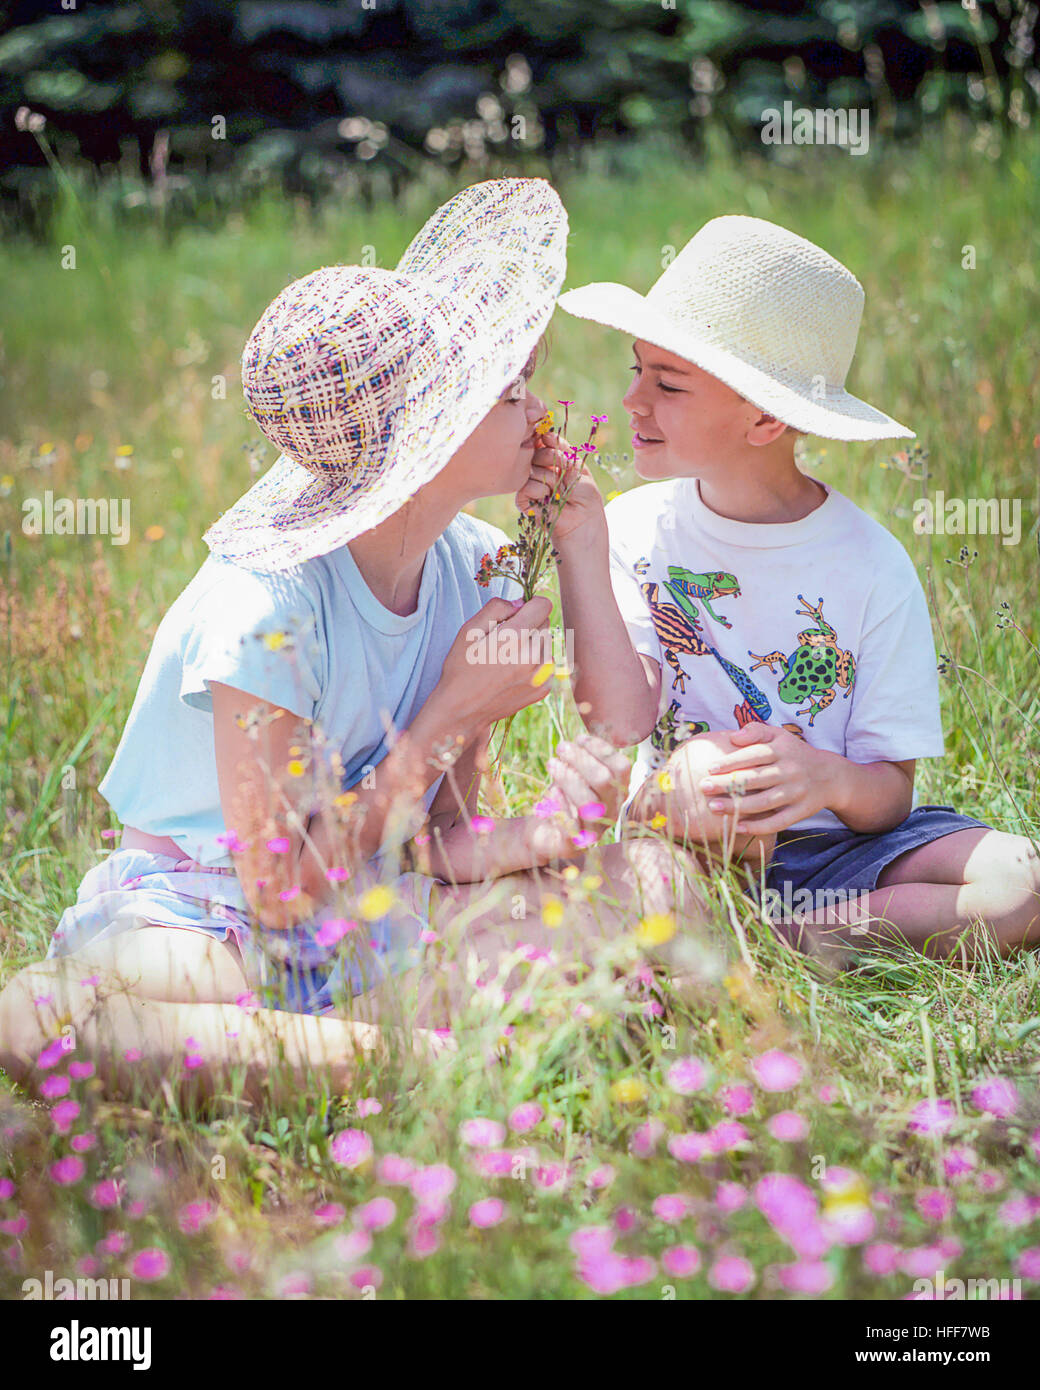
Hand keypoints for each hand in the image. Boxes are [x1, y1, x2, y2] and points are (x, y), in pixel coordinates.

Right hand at [440, 595, 555, 725]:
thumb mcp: (469, 630)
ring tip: (508, 658)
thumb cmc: (462, 667)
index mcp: (515, 637)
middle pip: (545, 623)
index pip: (544, 605)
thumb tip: (520, 603)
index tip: (517, 613)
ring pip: (547, 643)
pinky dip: (535, 663)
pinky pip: (547, 663)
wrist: (462, 710)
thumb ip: (496, 608)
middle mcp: (534, 655)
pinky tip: (513, 673)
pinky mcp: (544, 688)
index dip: (530, 604)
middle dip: (529, 625)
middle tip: (504, 640)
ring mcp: (542, 675)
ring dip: (533, 644)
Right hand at [515, 431, 607, 554]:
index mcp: (557, 461)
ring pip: (530, 468)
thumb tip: (545, 435)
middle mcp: (542, 470)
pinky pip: (523, 486)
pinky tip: (547, 499)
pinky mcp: (525, 501)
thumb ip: (563, 452)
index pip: (546, 441)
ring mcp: (533, 485)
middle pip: (536, 451)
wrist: (584, 526)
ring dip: (548, 478)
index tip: (559, 449)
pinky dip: (537, 491)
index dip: (550, 442)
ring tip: (558, 491)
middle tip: (562, 475)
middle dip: (551, 459)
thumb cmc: (587, 500)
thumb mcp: (580, 470)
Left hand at [534, 733, 632, 852]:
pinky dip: (561, 805)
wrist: (543, 833)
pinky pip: (571, 826)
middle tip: (561, 747)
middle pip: (604, 781)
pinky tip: (551, 791)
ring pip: (588, 802)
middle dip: (581, 759)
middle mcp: (611, 811)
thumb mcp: (573, 774)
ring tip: (552, 763)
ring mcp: (595, 830)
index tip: (579, 738)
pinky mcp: (575, 845)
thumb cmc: (562, 797)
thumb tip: (579, 741)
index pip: (620, 767)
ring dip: (568, 778)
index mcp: (617, 792)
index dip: (601, 749)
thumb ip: (581, 760)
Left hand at [695, 722, 839, 833]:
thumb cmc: (794, 753)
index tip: (710, 768)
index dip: (732, 762)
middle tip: (703, 788)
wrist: (830, 776)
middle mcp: (791, 771)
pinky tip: (737, 827)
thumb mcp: (779, 735)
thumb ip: (756, 730)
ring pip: (765, 802)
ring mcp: (797, 793)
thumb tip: (733, 736)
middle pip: (756, 779)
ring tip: (713, 808)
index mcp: (783, 750)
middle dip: (728, 784)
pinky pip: (778, 821)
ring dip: (737, 807)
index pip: (755, 755)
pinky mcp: (801, 811)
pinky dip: (758, 827)